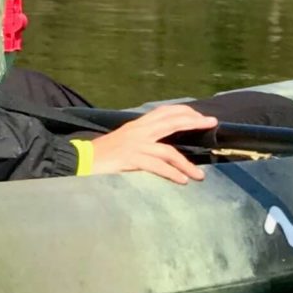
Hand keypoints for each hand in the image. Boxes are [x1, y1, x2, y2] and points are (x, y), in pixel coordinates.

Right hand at [85, 102, 216, 183]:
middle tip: (211, 123)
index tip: (201, 116)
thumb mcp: (124, 140)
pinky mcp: (130, 159)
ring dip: (186, 164)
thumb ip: (143, 140)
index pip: (164, 112)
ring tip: (199, 175)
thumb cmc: (102, 154)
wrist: (80, 160)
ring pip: (168, 151)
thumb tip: (163, 147)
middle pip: (171, 122)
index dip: (184, 112)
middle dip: (193, 122)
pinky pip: (157, 166)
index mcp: (137, 125)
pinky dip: (172, 173)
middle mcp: (138, 131)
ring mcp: (134, 145)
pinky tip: (182, 180)